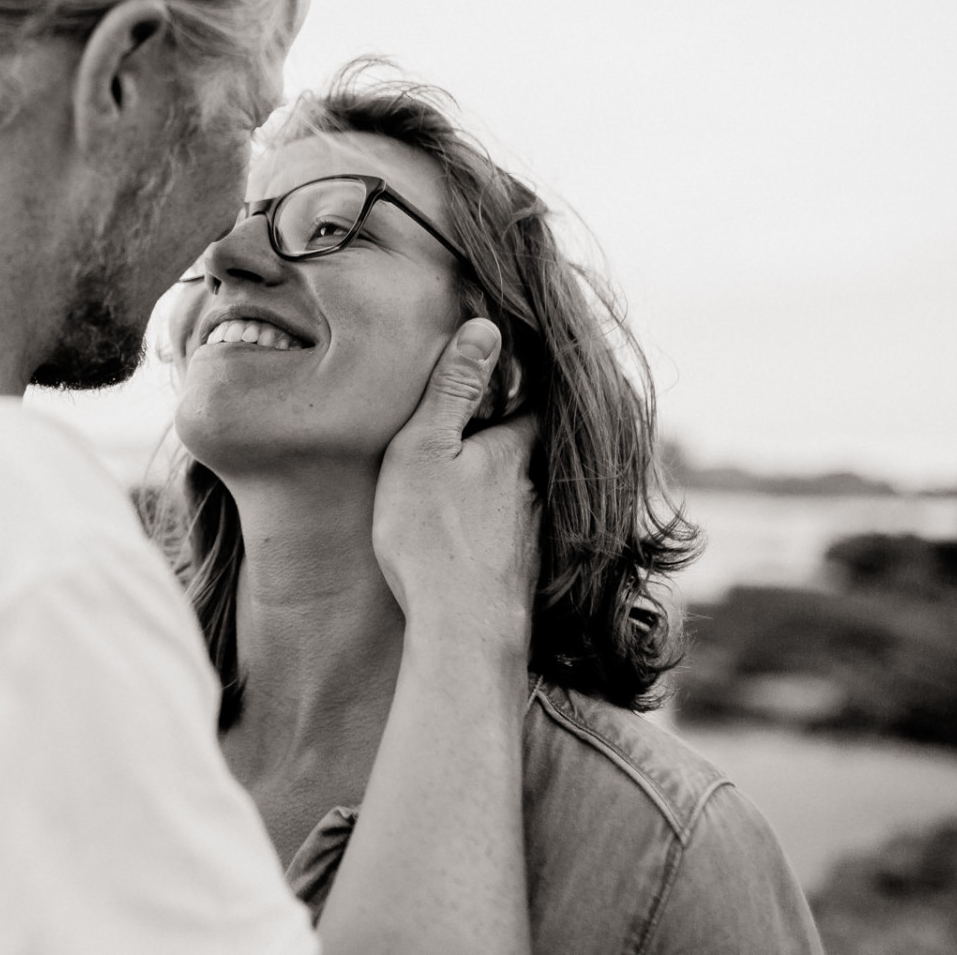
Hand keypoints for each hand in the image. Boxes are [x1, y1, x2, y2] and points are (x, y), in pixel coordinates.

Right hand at [372, 318, 539, 655]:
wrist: (464, 629)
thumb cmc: (434, 533)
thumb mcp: (425, 448)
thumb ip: (453, 389)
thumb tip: (487, 326)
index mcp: (511, 452)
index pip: (530, 404)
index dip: (522, 385)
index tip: (511, 368)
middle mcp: (531, 491)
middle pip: (526, 454)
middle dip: (508, 440)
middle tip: (482, 427)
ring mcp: (530, 538)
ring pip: (520, 499)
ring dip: (503, 490)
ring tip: (473, 486)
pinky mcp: (521, 577)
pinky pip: (511, 540)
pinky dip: (497, 532)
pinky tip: (477, 542)